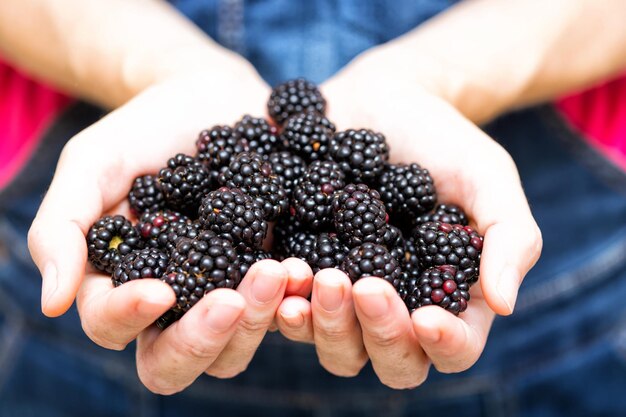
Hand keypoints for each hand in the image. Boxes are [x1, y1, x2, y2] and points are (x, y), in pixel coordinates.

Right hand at [27, 65, 297, 392]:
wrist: (214, 99)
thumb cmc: (145, 130)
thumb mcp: (94, 164)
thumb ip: (64, 227)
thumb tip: (53, 304)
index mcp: (122, 283)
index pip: (112, 325)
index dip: (130, 317)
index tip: (159, 290)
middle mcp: (175, 302)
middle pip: (179, 359)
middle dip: (203, 338)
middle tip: (229, 299)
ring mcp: (227, 292)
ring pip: (237, 343)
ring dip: (258, 318)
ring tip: (277, 269)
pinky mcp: (271, 275)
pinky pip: (286, 307)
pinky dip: (296, 298)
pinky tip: (305, 271)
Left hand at [275, 48, 542, 387]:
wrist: (380, 101)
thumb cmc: (442, 139)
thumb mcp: (486, 176)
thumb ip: (508, 235)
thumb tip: (504, 305)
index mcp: (447, 296)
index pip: (455, 348)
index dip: (444, 344)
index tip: (427, 317)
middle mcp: (397, 307)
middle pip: (392, 359)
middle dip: (379, 332)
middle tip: (365, 287)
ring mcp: (346, 295)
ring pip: (337, 347)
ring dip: (325, 324)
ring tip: (317, 277)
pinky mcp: (302, 272)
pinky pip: (289, 307)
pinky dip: (282, 299)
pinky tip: (277, 272)